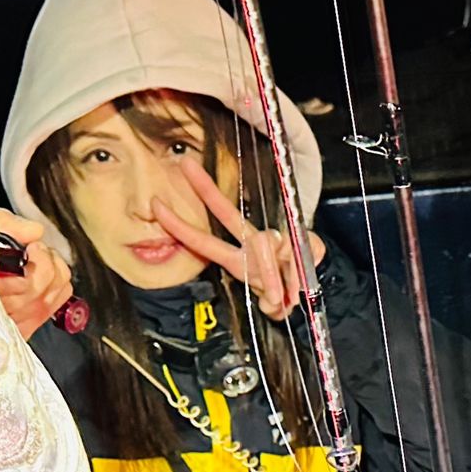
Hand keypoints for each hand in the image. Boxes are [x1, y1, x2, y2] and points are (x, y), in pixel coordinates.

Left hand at [151, 157, 325, 320]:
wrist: (313, 289)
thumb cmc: (285, 296)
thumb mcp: (274, 306)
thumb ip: (272, 305)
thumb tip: (273, 301)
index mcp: (238, 260)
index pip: (204, 242)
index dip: (180, 227)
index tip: (156, 207)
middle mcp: (253, 244)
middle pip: (227, 213)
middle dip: (206, 190)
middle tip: (186, 165)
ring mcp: (277, 239)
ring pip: (265, 243)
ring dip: (274, 277)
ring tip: (281, 299)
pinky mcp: (301, 238)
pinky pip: (296, 253)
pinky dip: (296, 278)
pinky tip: (297, 290)